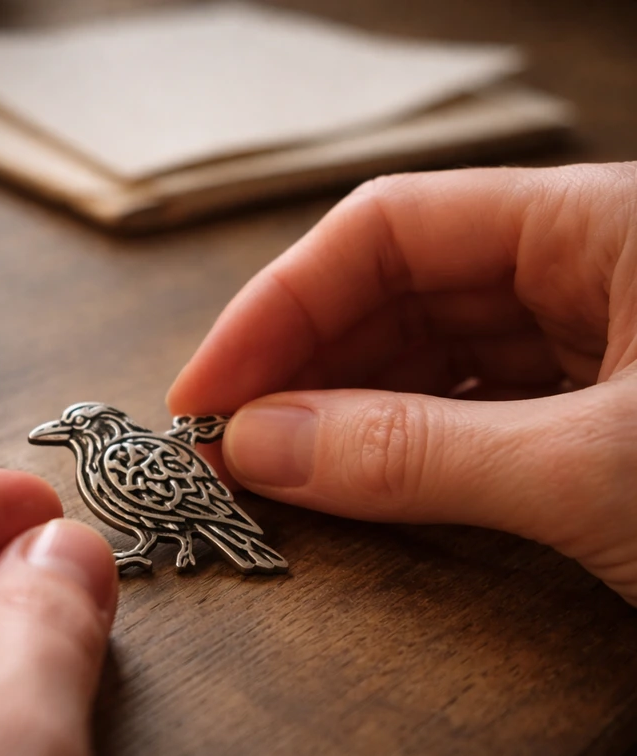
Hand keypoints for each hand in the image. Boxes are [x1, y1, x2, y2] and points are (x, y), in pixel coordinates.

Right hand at [169, 163, 636, 605]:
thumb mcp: (591, 473)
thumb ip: (417, 454)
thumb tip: (256, 448)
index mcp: (596, 225)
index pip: (388, 228)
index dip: (280, 304)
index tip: (207, 390)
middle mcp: (586, 267)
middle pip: (396, 291)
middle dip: (300, 366)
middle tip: (224, 446)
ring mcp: (595, 340)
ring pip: (427, 354)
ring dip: (340, 411)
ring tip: (270, 469)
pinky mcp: (598, 413)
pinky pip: (469, 410)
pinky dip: (402, 446)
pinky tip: (351, 480)